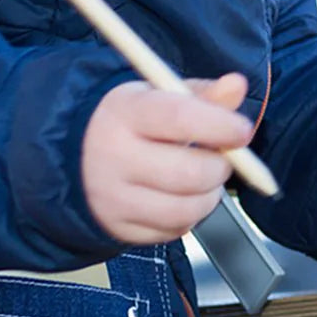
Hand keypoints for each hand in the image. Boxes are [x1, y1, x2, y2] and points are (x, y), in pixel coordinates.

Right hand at [82, 73, 251, 243]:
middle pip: (188, 173)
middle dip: (219, 167)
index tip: (242, 130)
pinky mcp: (118, 228)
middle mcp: (114, 156)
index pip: (179, 118)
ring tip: (203, 177)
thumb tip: (237, 86)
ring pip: (185, 209)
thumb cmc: (128, 121)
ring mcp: (113, 197)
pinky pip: (172, 231)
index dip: (220, 126)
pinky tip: (181, 196)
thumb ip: (202, 93)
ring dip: (208, 195)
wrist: (74, 154)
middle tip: (221, 158)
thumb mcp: (158, 95)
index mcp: (125, 112)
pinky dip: (189, 215)